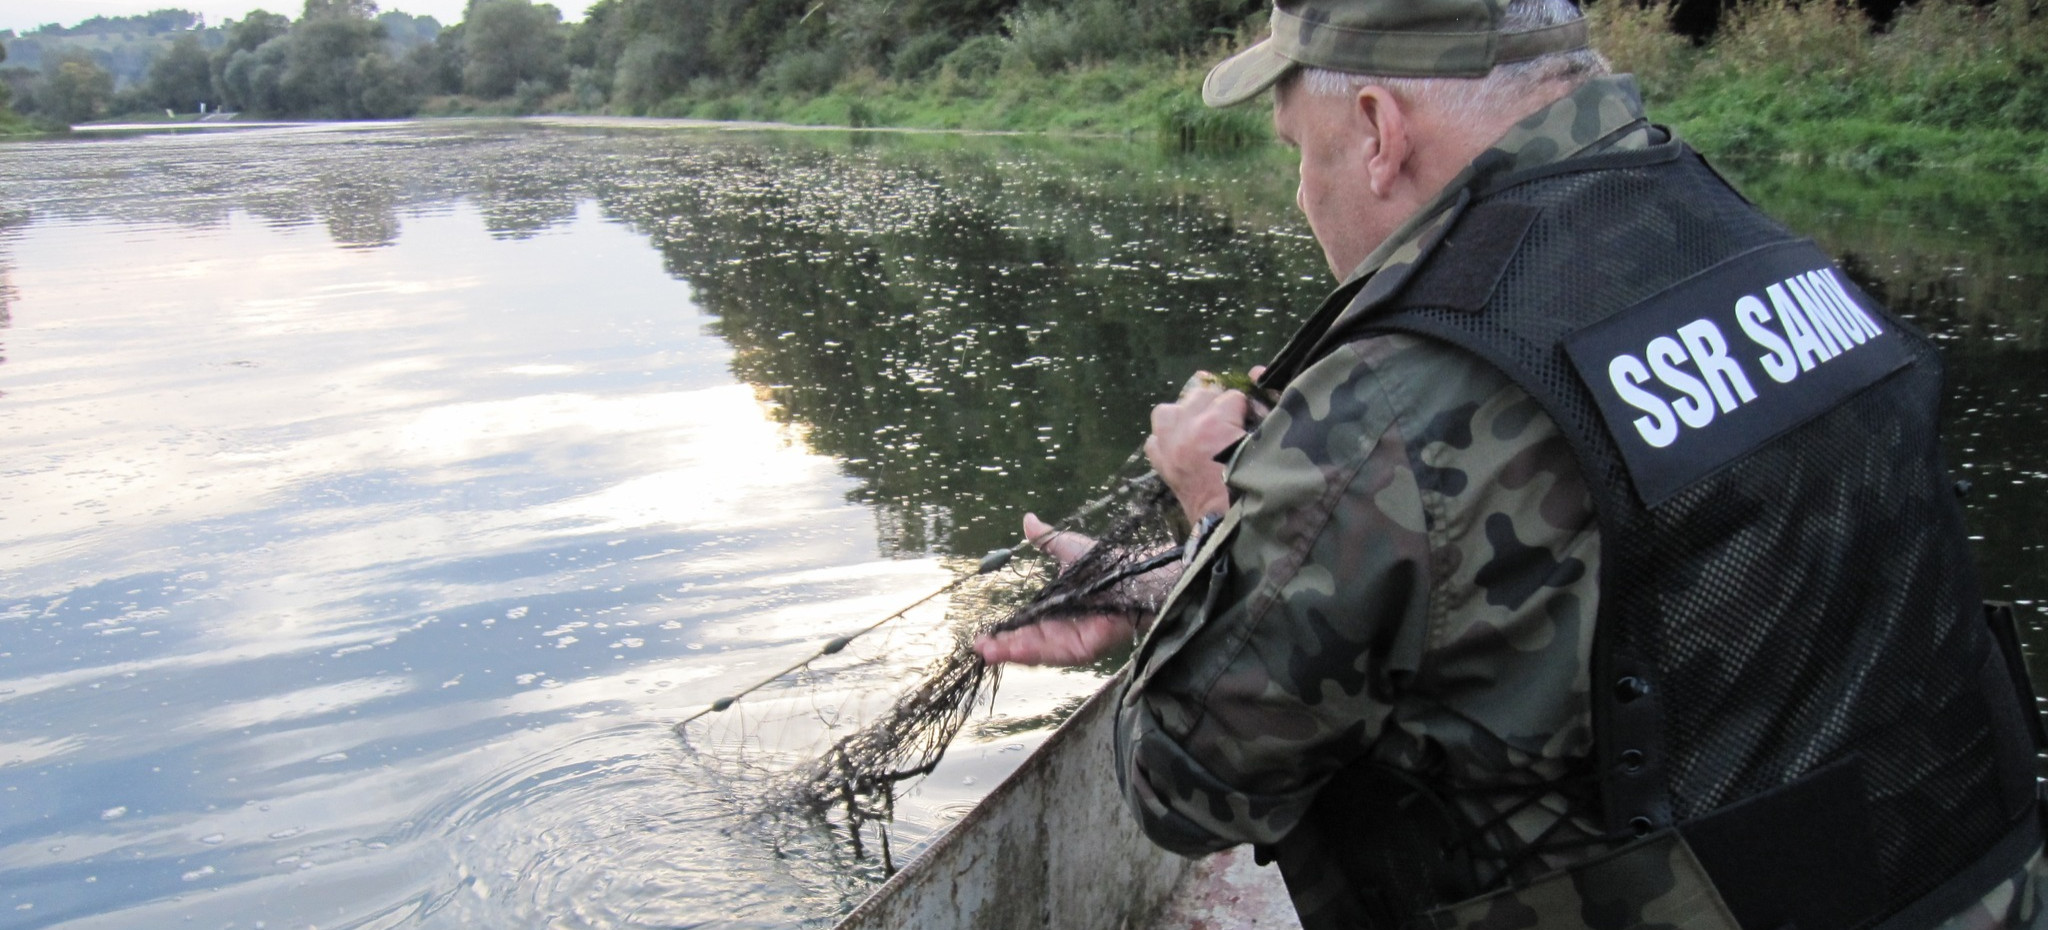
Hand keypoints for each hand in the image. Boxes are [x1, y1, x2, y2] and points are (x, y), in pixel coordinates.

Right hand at [973, 514, 1136, 666]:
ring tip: (987, 651)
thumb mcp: (1068, 548)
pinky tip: (1015, 651)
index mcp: (1057, 611)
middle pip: (1029, 643)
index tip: (983, 635)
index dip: (1006, 632)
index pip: (1028, 626)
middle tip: (978, 647)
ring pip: (1039, 652)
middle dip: (1003, 647)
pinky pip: (1057, 654)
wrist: (1137, 573)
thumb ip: (1047, 541)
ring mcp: (1074, 640)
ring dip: (1013, 652)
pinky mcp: (1086, 647)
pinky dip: (1035, 653)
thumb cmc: (1108, 561)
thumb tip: (1027, 519)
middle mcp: (1064, 629)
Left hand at [1147, 371, 1251, 524]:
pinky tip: (1182, 447)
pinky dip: (1166, 439)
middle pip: (1201, 395)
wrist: (1231, 523)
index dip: (1246, 408)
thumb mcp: (1263, 443)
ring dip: (1187, 415)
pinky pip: (1154, 439)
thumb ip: (1264, 409)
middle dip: (1218, 406)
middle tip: (1231, 424)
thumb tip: (1259, 371)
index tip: (1252, 421)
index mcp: (1216, 421)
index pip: (1234, 396)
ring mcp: (1169, 445)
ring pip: (1170, 410)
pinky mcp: (1161, 463)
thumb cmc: (1255, 484)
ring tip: (1202, 428)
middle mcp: (1187, 426)